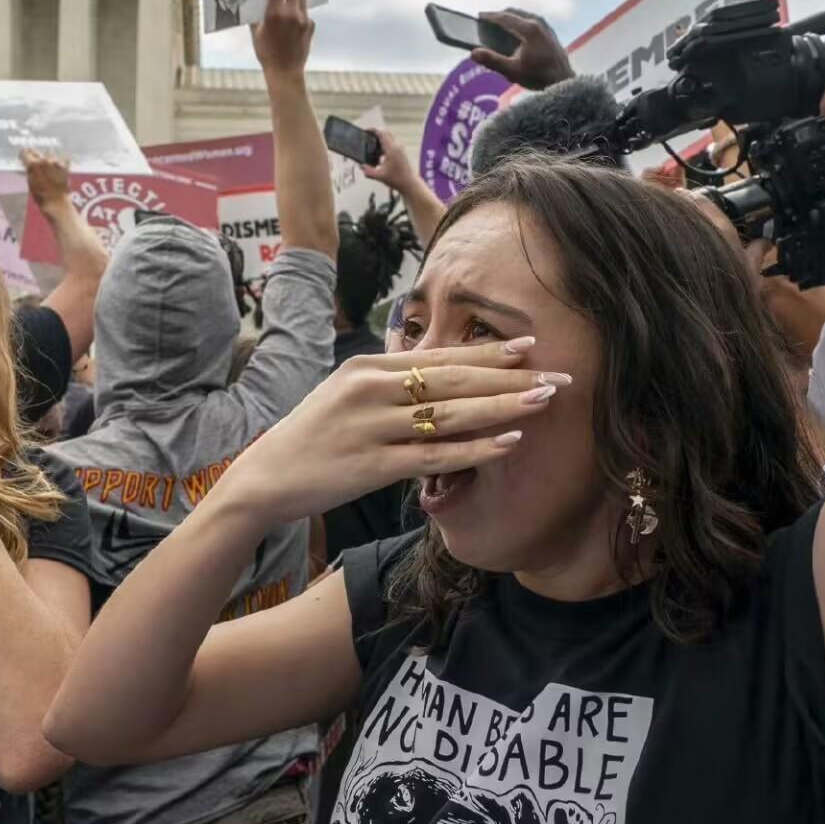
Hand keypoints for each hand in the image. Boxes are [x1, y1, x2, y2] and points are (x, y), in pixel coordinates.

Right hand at [21, 148, 72, 209]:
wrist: (56, 203)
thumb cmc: (41, 196)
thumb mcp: (30, 182)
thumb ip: (29, 170)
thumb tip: (28, 165)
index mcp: (33, 164)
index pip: (24, 153)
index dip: (22, 155)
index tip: (23, 157)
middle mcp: (44, 160)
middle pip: (36, 152)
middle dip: (33, 155)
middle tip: (33, 160)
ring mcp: (56, 162)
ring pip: (48, 154)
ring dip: (46, 158)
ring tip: (47, 167)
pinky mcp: (65, 166)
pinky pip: (60, 159)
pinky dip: (58, 163)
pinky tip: (57, 169)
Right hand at [216, 342, 567, 524]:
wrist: (266, 476)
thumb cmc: (313, 437)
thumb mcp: (346, 395)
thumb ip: (390, 383)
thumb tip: (437, 373)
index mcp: (368, 368)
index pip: (440, 356)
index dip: (489, 352)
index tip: (533, 346)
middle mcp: (371, 390)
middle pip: (454, 380)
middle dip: (512, 377)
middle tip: (559, 375)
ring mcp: (371, 427)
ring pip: (451, 414)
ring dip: (503, 407)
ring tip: (545, 401)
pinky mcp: (372, 465)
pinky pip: (434, 455)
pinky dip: (475, 448)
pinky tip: (508, 442)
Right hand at [250, 0, 313, 77]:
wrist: (285, 71)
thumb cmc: (266, 53)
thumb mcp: (255, 33)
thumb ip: (257, 15)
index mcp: (274, 13)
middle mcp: (291, 13)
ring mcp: (303, 19)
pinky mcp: (310, 26)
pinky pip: (306, 12)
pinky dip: (300, 9)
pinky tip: (294, 14)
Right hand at [362, 127, 422, 191]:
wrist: (410, 184)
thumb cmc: (397, 179)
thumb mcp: (379, 176)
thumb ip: (368, 171)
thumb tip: (361, 166)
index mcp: (391, 149)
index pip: (382, 134)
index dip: (373, 130)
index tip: (366, 130)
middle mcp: (397, 147)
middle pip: (386, 134)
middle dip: (377, 133)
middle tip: (368, 137)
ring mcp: (401, 150)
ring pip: (389, 139)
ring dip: (381, 140)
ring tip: (372, 147)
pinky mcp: (402, 154)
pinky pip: (392, 145)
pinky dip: (385, 146)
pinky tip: (379, 156)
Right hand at [472, 9, 572, 90]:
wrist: (563, 81)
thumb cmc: (538, 77)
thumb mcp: (512, 71)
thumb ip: (492, 61)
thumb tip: (473, 53)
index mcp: (529, 29)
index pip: (505, 17)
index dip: (490, 16)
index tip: (479, 15)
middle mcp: (539, 23)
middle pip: (515, 12)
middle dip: (500, 15)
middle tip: (487, 19)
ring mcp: (546, 26)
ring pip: (524, 15)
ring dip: (511, 18)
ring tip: (500, 24)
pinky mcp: (550, 32)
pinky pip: (531, 20)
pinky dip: (520, 22)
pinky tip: (516, 32)